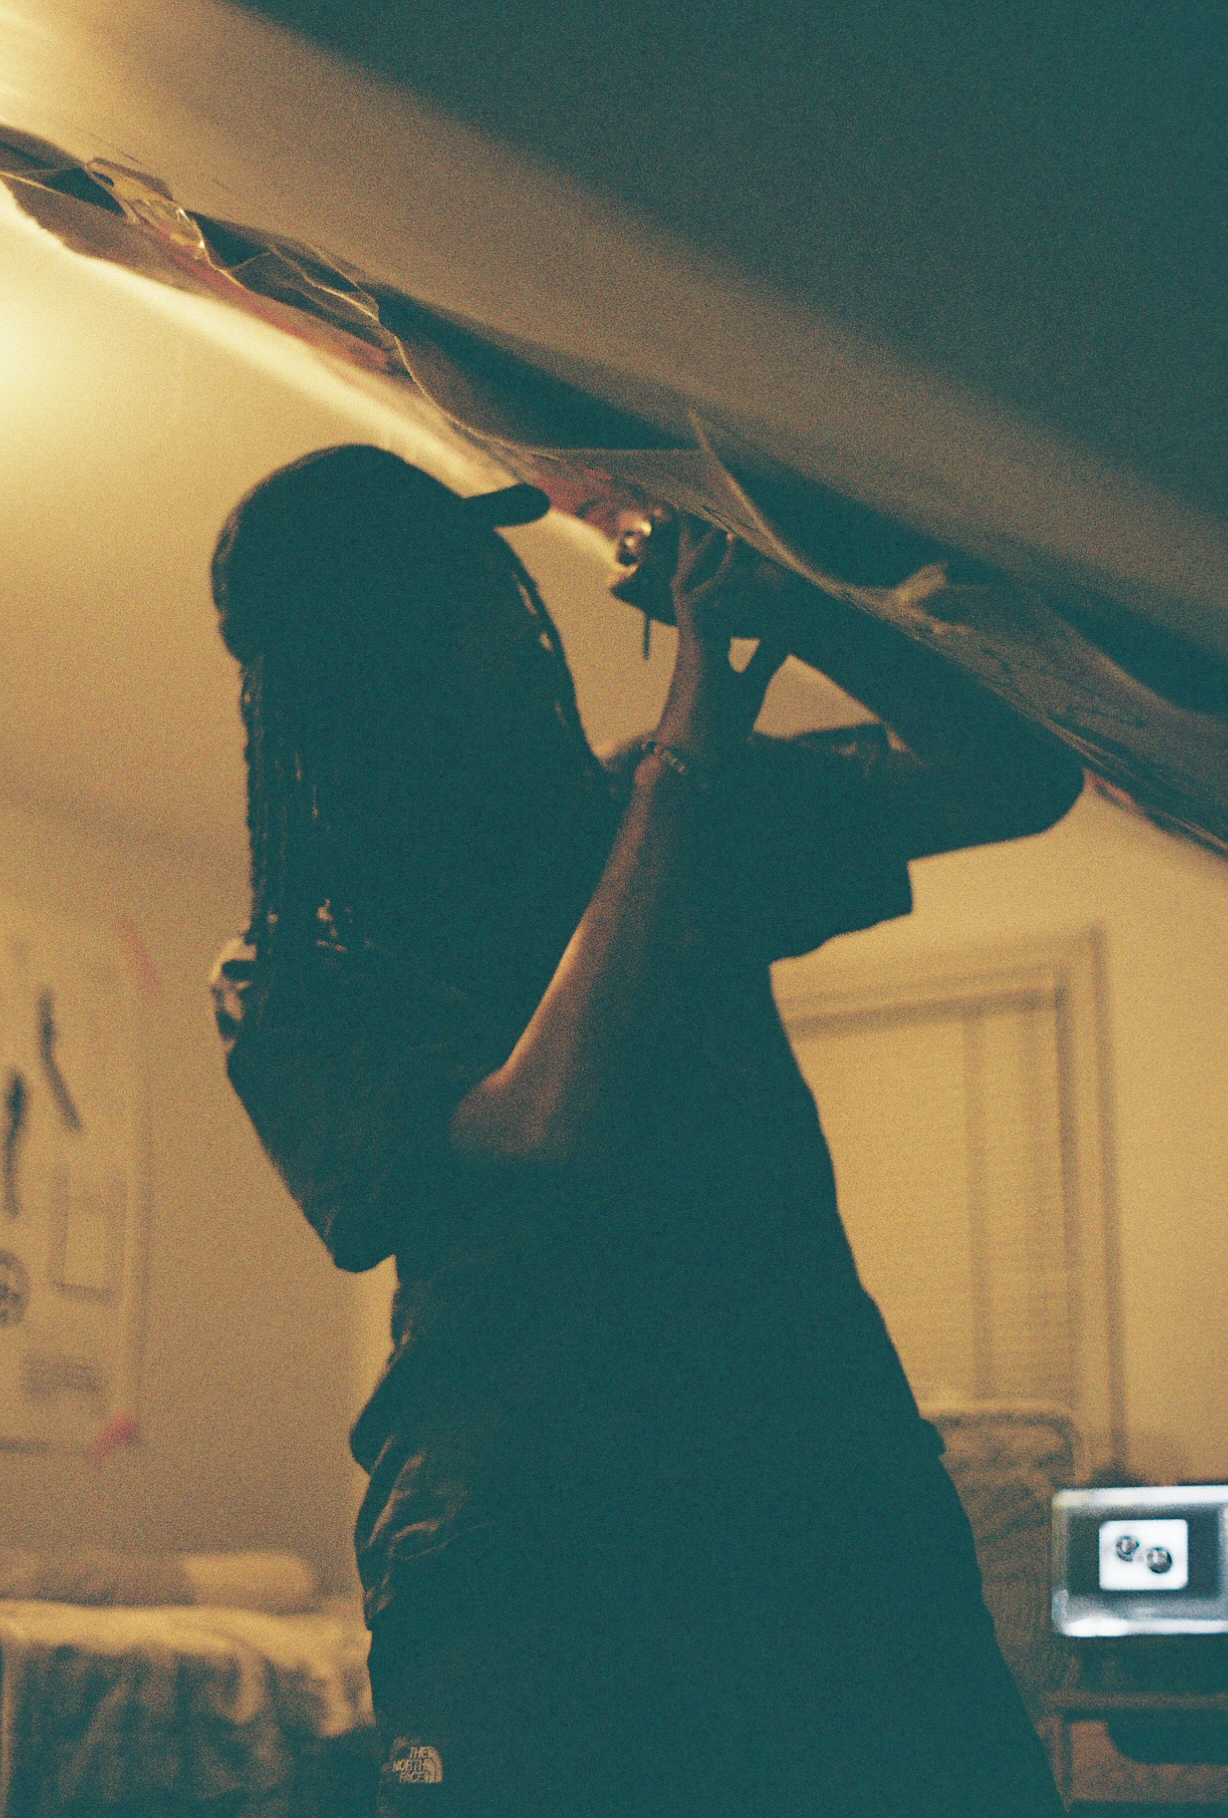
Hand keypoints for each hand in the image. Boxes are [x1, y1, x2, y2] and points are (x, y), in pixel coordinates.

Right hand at [653, 520, 787, 763]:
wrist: (695, 758)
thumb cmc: (716, 727)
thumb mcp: (751, 684)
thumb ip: (764, 655)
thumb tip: (785, 631)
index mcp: (707, 638)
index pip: (711, 587)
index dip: (716, 558)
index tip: (728, 527)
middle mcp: (695, 631)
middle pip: (691, 573)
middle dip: (697, 541)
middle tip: (703, 503)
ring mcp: (692, 638)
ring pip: (691, 580)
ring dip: (705, 548)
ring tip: (723, 516)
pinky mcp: (696, 648)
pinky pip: (701, 602)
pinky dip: (718, 576)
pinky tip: (732, 554)